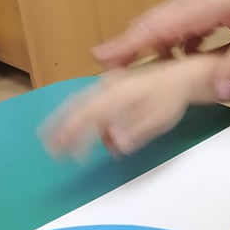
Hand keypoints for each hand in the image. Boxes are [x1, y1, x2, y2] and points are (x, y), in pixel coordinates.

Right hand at [41, 61, 203, 157]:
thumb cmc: (171, 99)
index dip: (72, 135)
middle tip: (48, 146)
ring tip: (55, 139)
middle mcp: (109, 86)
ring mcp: (109, 83)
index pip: (87, 116)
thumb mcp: (158, 119)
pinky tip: (84, 132)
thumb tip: (116, 144)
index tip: (62, 153)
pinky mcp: (113, 85)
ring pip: (81, 101)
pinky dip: (83, 116)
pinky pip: (92, 101)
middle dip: (60, 127)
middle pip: (77, 106)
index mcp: (118, 95)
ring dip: (67, 120)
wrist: (181, 76)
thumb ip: (136, 131)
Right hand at [91, 0, 229, 100]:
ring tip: (134, 74)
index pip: (152, 29)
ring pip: (157, 28)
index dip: (125, 45)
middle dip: (124, 51)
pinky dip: (167, 44)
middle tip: (105, 74)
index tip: (100, 58)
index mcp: (194, 9)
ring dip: (145, 48)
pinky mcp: (194, 4)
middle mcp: (183, 4)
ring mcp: (186, 2)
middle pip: (145, 29)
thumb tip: (223, 91)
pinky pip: (173, 27)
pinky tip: (173, 61)